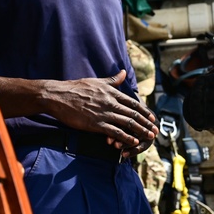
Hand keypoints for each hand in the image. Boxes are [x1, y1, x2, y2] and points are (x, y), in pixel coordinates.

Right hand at [43, 70, 157, 149]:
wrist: (58, 96)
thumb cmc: (75, 88)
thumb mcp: (96, 81)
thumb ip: (112, 79)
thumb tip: (124, 72)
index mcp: (111, 92)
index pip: (132, 102)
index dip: (144, 110)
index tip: (152, 117)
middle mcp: (110, 102)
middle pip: (133, 114)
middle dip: (146, 122)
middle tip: (155, 130)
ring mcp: (104, 113)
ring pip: (127, 122)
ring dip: (140, 130)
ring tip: (149, 136)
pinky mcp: (96, 123)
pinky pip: (115, 131)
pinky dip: (126, 137)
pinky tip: (133, 141)